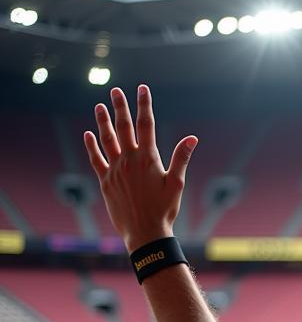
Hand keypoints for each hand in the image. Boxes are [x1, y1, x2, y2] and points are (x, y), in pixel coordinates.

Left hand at [84, 84, 197, 251]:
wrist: (145, 233)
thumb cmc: (164, 210)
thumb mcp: (177, 184)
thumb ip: (181, 159)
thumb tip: (192, 138)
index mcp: (148, 159)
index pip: (146, 125)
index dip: (144, 105)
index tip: (142, 89)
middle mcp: (129, 160)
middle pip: (123, 127)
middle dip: (120, 107)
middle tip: (115, 91)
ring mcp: (115, 170)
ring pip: (106, 140)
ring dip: (103, 122)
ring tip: (100, 106)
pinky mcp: (106, 182)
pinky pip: (96, 159)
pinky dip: (92, 146)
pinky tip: (88, 134)